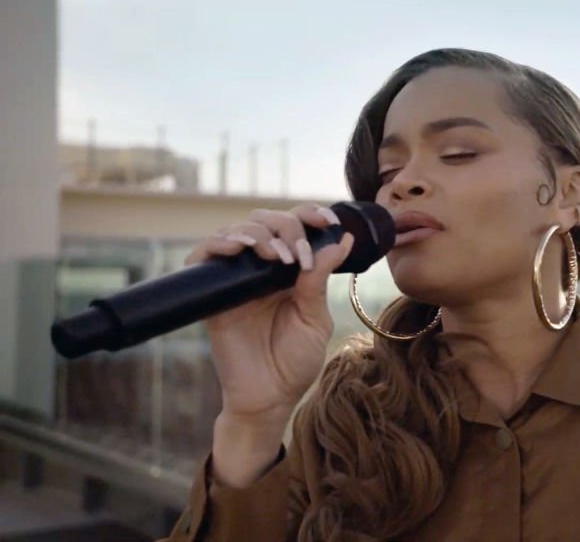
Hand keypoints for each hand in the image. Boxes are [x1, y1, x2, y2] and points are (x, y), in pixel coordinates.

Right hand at [184, 202, 354, 420]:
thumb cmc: (294, 362)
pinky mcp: (211, 295)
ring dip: (256, 234)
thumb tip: (342, 240)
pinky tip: (236, 249)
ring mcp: (235, 280)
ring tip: (273, 255)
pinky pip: (202, 259)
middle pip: (264, 221)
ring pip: (236, 232)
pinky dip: (216, 245)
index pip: (295, 227)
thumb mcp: (314, 319)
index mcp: (290, 272)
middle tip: (295, 254)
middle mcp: (261, 270)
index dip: (309, 215)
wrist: (269, 398)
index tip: (328, 220)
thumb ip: (319, 280)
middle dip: (284, 227)